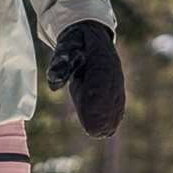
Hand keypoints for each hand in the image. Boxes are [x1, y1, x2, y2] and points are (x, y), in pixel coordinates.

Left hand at [47, 20, 125, 137]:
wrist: (92, 38)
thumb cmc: (75, 45)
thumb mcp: (66, 50)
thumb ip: (60, 65)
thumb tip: (54, 85)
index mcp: (101, 59)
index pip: (101, 81)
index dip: (96, 100)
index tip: (91, 113)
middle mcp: (113, 71)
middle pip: (111, 96)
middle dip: (103, 115)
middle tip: (93, 131)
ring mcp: (117, 79)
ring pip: (116, 102)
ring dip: (109, 118)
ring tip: (98, 133)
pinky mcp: (117, 87)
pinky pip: (118, 104)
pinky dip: (113, 117)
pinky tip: (106, 130)